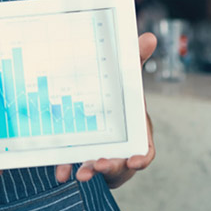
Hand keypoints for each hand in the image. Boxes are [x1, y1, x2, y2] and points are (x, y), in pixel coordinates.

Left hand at [55, 32, 156, 188]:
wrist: (96, 111)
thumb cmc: (119, 100)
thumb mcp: (125, 79)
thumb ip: (135, 60)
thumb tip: (149, 36)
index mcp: (135, 131)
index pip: (144, 149)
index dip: (142, 156)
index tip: (135, 161)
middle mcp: (121, 148)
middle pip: (120, 162)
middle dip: (111, 166)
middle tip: (98, 164)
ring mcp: (101, 156)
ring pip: (97, 168)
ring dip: (89, 171)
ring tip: (79, 174)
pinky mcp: (82, 159)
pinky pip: (76, 167)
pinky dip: (68, 169)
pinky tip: (61, 172)